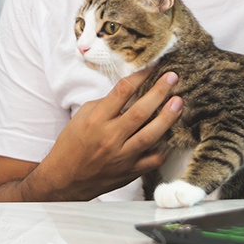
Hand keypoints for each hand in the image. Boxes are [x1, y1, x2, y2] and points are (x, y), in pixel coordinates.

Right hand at [0, 67, 181, 201]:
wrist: (65, 179)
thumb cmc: (72, 144)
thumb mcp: (82, 117)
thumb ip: (106, 104)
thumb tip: (130, 91)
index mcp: (96, 120)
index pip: (122, 91)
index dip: (140, 75)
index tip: (153, 65)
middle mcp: (110, 137)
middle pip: (140, 111)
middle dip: (159, 92)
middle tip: (173, 78)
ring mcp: (122, 157)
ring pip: (150, 135)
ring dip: (167, 117)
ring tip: (179, 102)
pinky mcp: (130, 172)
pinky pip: (153, 160)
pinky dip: (165, 148)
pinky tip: (173, 136)